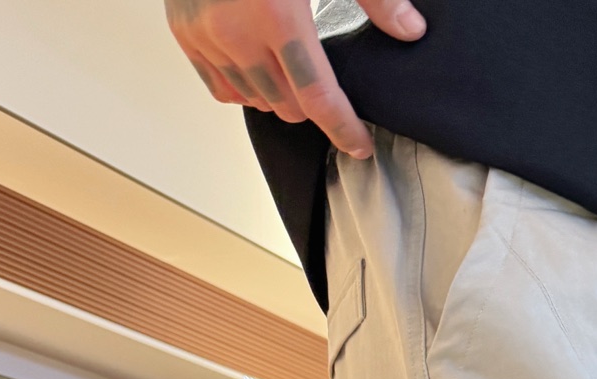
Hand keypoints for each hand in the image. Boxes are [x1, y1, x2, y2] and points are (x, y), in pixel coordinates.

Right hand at [166, 0, 426, 158]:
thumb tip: (411, 29)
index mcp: (277, 15)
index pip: (318, 97)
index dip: (343, 127)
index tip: (360, 145)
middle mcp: (237, 34)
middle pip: (288, 106)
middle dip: (311, 104)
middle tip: (323, 82)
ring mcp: (206, 36)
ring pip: (256, 102)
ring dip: (279, 96)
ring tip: (289, 68)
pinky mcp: (184, 34)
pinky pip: (222, 90)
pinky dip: (245, 88)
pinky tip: (258, 66)